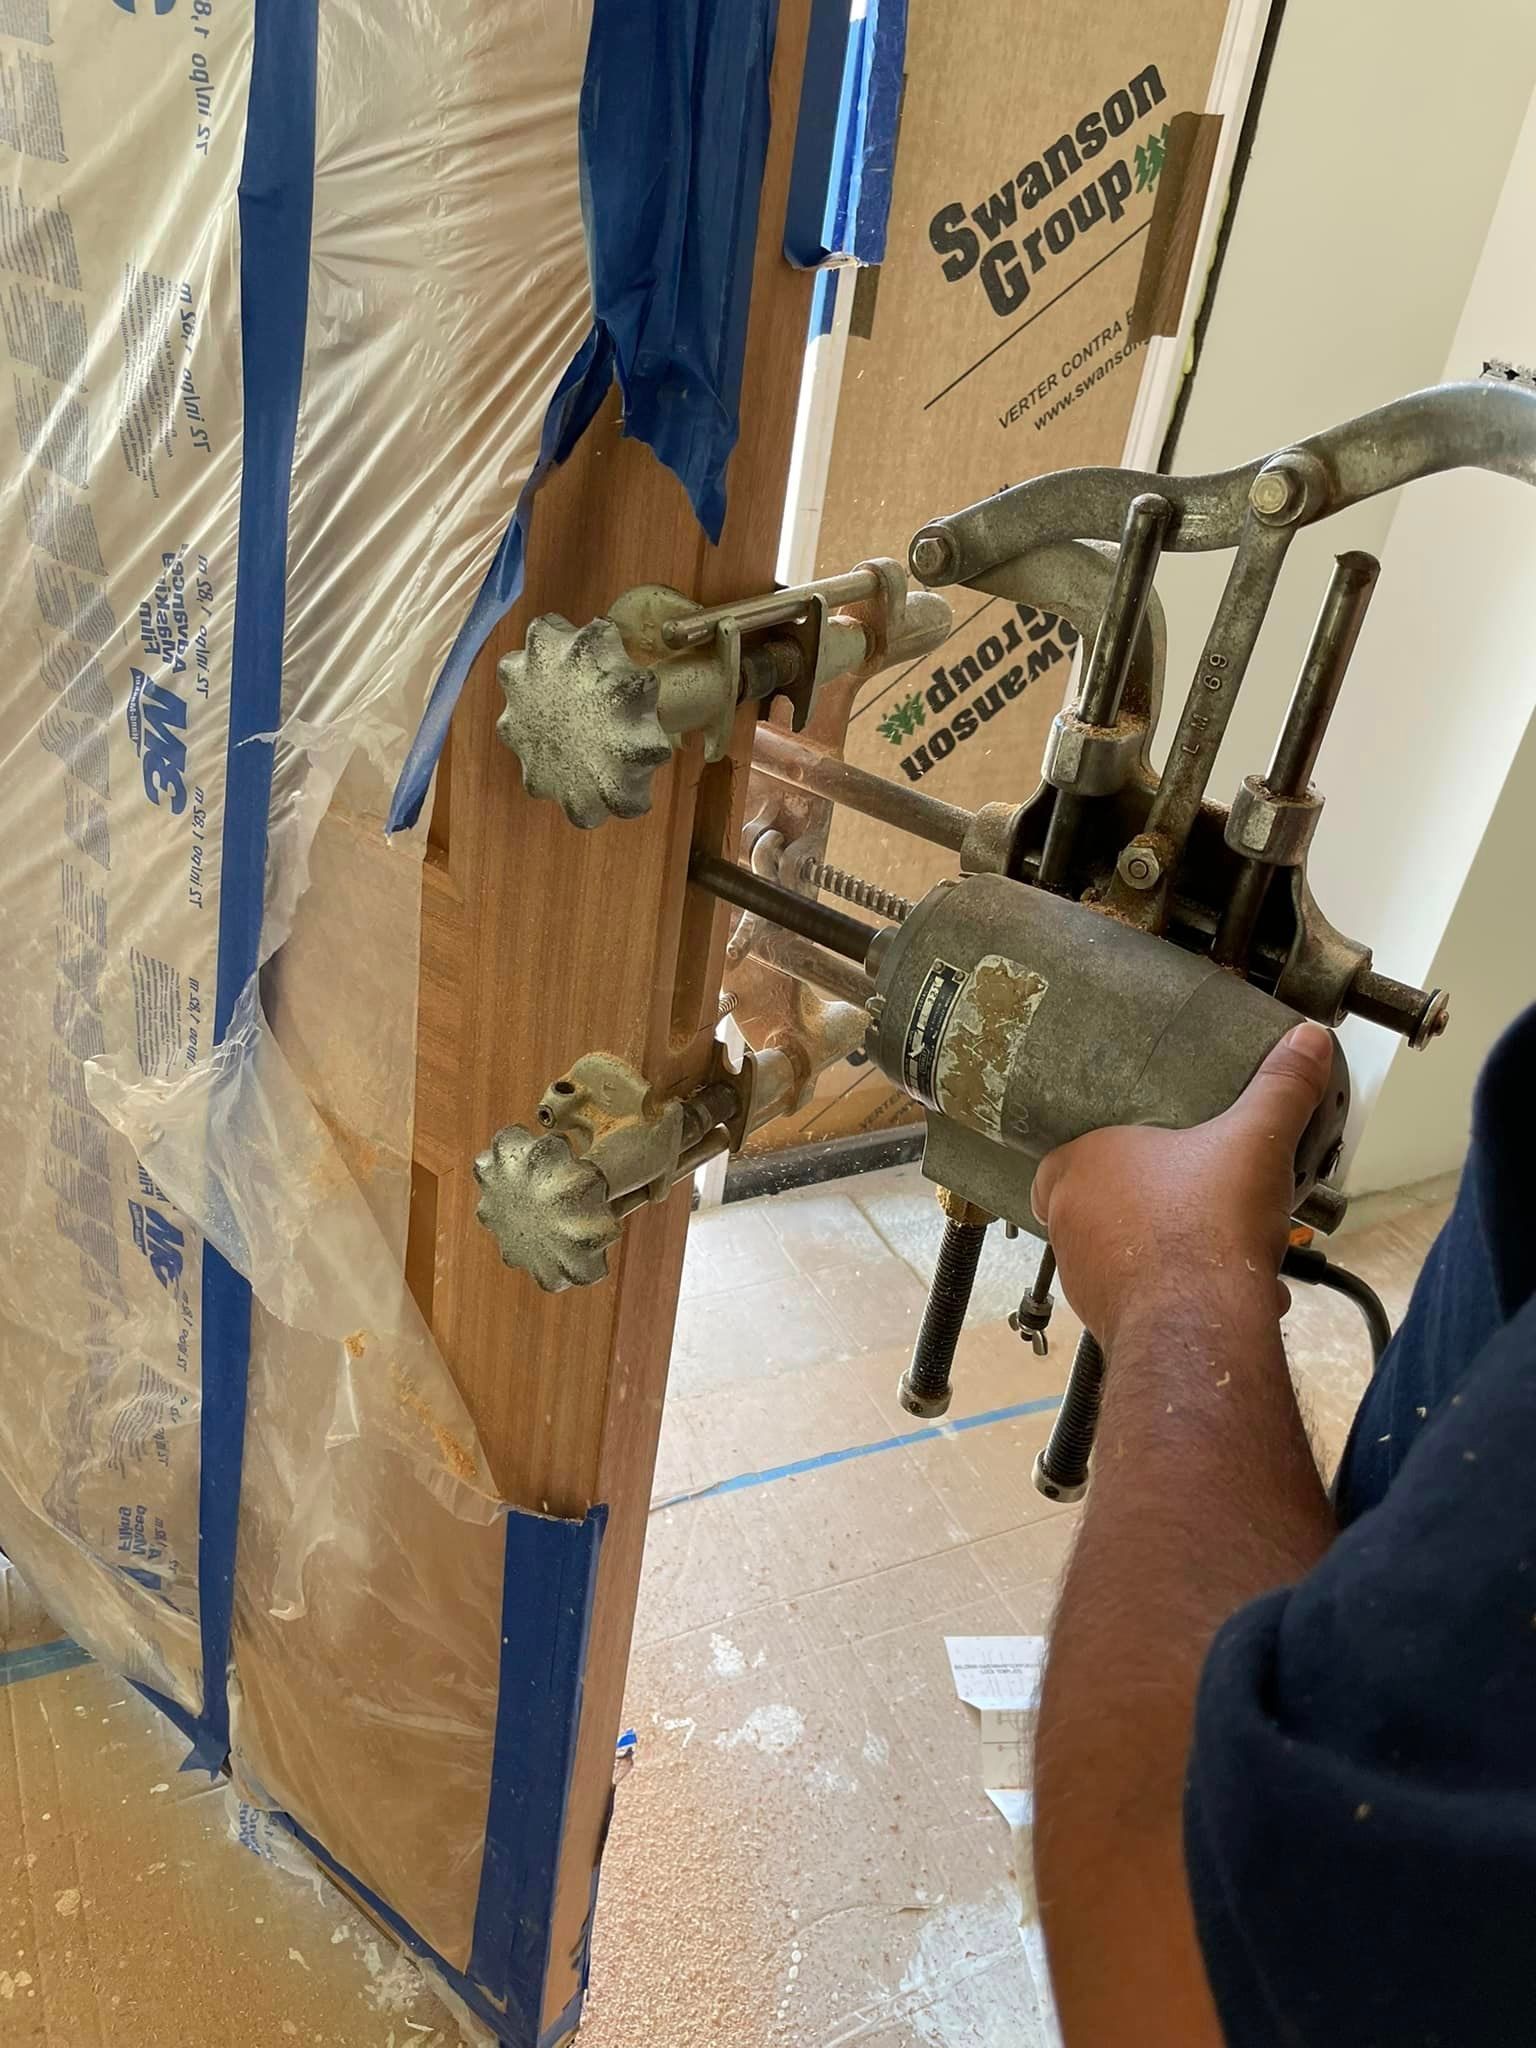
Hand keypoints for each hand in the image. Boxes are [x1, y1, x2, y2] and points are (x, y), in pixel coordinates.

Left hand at [1031, 1022, 1334, 1349]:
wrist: (1200, 1327)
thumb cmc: (1206, 1227)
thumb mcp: (1254, 1141)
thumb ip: (1280, 1088)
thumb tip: (1307, 1039)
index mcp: (1080, 1168)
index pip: (1065, 1155)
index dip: (1107, 1155)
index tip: (1149, 1155)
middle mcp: (1068, 1225)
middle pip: (1102, 1206)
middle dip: (1153, 1206)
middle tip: (1201, 1200)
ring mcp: (1084, 1278)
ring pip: (1128, 1257)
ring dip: (1171, 1254)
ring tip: (1227, 1247)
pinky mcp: (1111, 1322)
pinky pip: (1148, 1301)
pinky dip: (1185, 1296)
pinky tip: (1235, 1291)